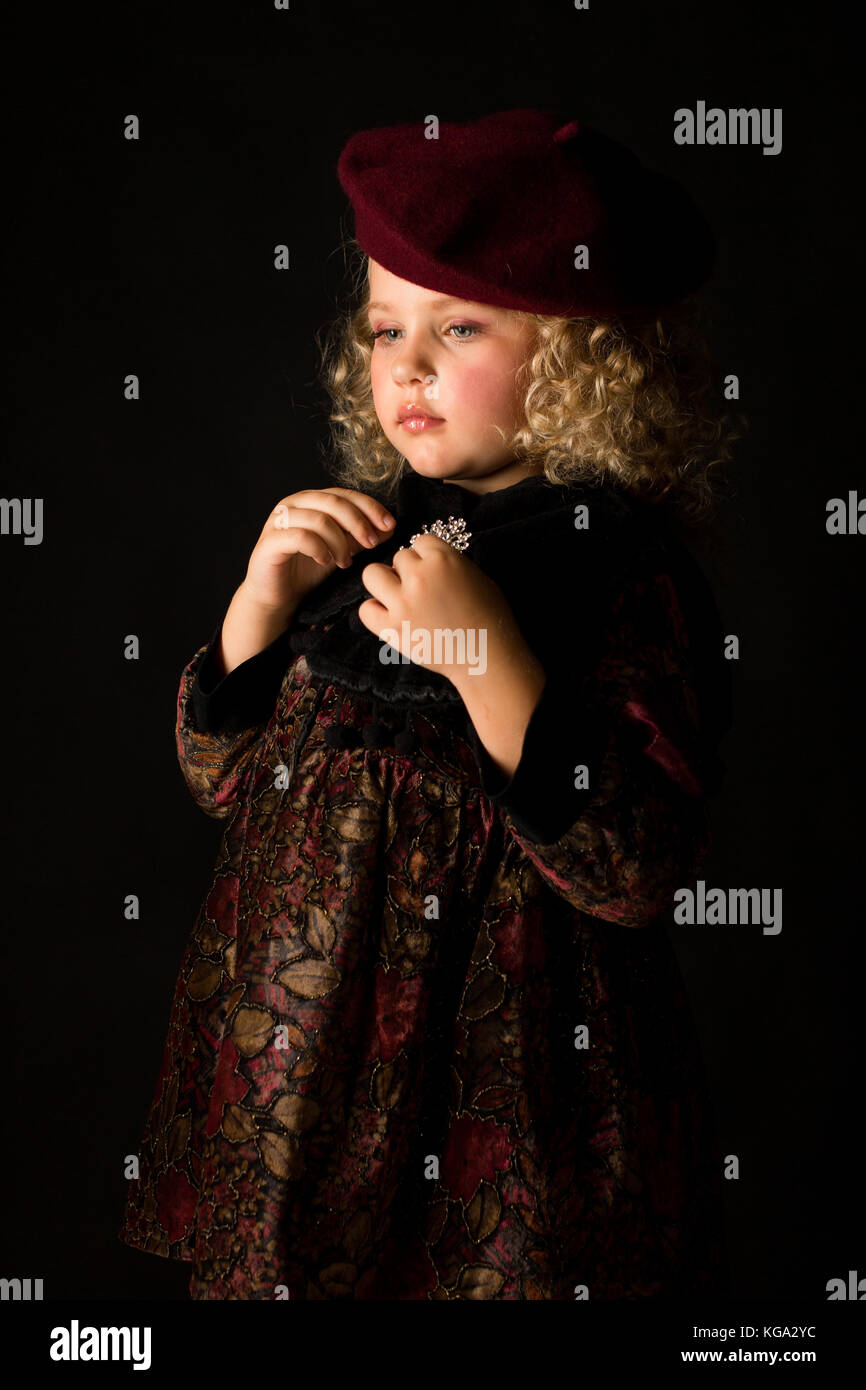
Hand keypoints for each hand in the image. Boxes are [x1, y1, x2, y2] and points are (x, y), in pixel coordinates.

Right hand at [239, 487, 395, 614]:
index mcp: (311, 501)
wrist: (277, 596)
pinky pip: (300, 537)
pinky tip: (326, 561)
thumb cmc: (307, 571)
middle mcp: (294, 504)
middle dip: (358, 522)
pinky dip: (319, 549)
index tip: (390, 525)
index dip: (370, 507)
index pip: (345, 494)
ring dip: (339, 542)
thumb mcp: (341, 551)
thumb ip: (361, 537)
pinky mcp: (270, 541)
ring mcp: (279, 521)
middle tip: (371, 544)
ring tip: (346, 562)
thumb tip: (389, 528)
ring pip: (318, 519)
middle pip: (333, 502)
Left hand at [356, 532, 532, 689]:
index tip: (434, 574)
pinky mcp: (392, 629)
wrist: (486, 656)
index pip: (420, 542)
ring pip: (372, 575)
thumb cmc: (490, 618)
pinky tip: (391, 617)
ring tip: (399, 598)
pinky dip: (375, 612)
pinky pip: (366, 609)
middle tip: (421, 591)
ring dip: (384, 584)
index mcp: (444, 559)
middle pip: (398, 558)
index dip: (426, 558)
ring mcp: (403, 602)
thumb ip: (449, 564)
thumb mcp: (476, 577)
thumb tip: (429, 563)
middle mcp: (420, 576)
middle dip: (408, 572)